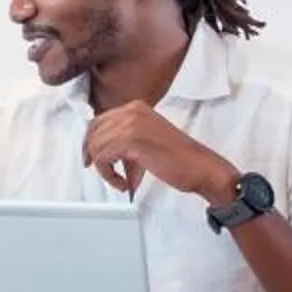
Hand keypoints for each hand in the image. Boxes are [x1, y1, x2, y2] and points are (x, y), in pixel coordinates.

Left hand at [83, 102, 242, 203]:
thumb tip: (101, 151)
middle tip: (101, 172)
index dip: (90, 142)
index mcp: (136, 108)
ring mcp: (131, 124)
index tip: (90, 159)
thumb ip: (125, 140)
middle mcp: (132, 111)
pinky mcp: (131, 141)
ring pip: (96, 147)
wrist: (201, 168)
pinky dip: (109, 175)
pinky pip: (103, 159)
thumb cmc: (179, 158)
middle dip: (93, 155)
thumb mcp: (147, 140)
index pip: (99, 121)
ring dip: (105, 170)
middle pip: (93, 132)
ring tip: (121, 181)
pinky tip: (124, 184)